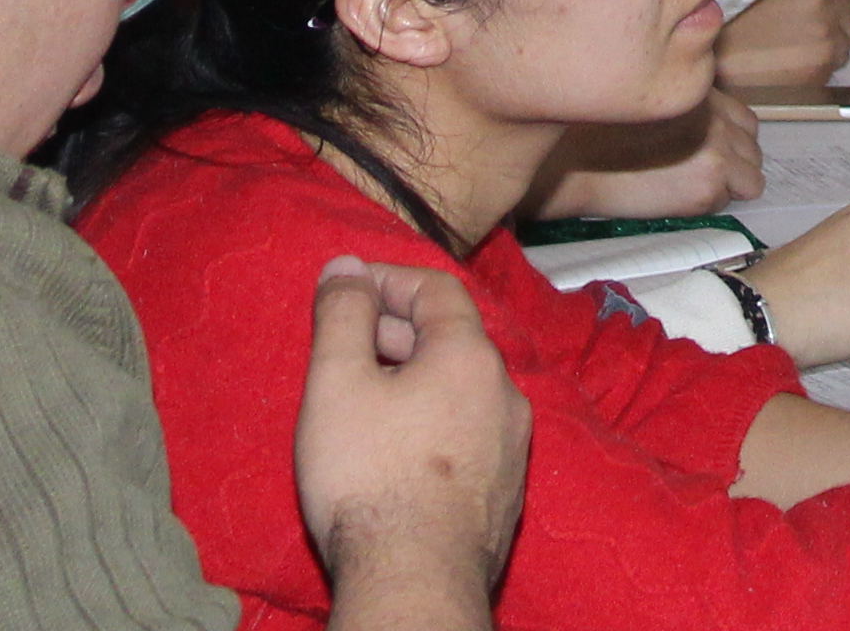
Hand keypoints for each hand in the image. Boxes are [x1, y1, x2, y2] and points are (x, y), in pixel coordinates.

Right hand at [299, 259, 525, 625]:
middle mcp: (506, 395)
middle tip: (347, 347)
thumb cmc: (369, 478)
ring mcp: (512, 450)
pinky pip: (469, 437)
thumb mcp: (337, 383)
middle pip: (453, 341)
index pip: (438, 289)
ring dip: (416, 382)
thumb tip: (346, 267)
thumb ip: (342, 315)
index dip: (389, 280)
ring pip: (462, 392)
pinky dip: (434, 424)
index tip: (348, 289)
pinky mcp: (504, 496)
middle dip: (397, 333)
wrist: (414, 583)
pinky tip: (397, 453)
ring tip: (365, 400)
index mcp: (472, 358)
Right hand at [534, 86, 760, 221]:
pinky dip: (707, 205)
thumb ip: (691, 108)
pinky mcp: (708, 184)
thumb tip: (716, 125)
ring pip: (751, 181)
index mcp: (706, 94)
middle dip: (734, 165)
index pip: (747, 123)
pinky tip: (675, 198)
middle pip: (753, 151)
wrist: (577, 163)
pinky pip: (726, 203)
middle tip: (699, 174)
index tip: (713, 154)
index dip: (731, 142)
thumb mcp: (655, 101)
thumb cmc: (603, 133)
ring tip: (689, 187)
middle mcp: (718, 118)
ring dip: (727, 187)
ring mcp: (717, 151)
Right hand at [712, 0, 849, 87]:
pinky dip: (820, 70)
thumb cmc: (739, 16)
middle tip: (812, 34)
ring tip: (799, 51)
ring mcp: (827, 37)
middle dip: (840, 27)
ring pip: (847, 47)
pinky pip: (834, 68)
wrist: (717, 56)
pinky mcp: (822, 68)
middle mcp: (825, 2)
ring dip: (830, 50)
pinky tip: (795, 66)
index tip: (832, 8)